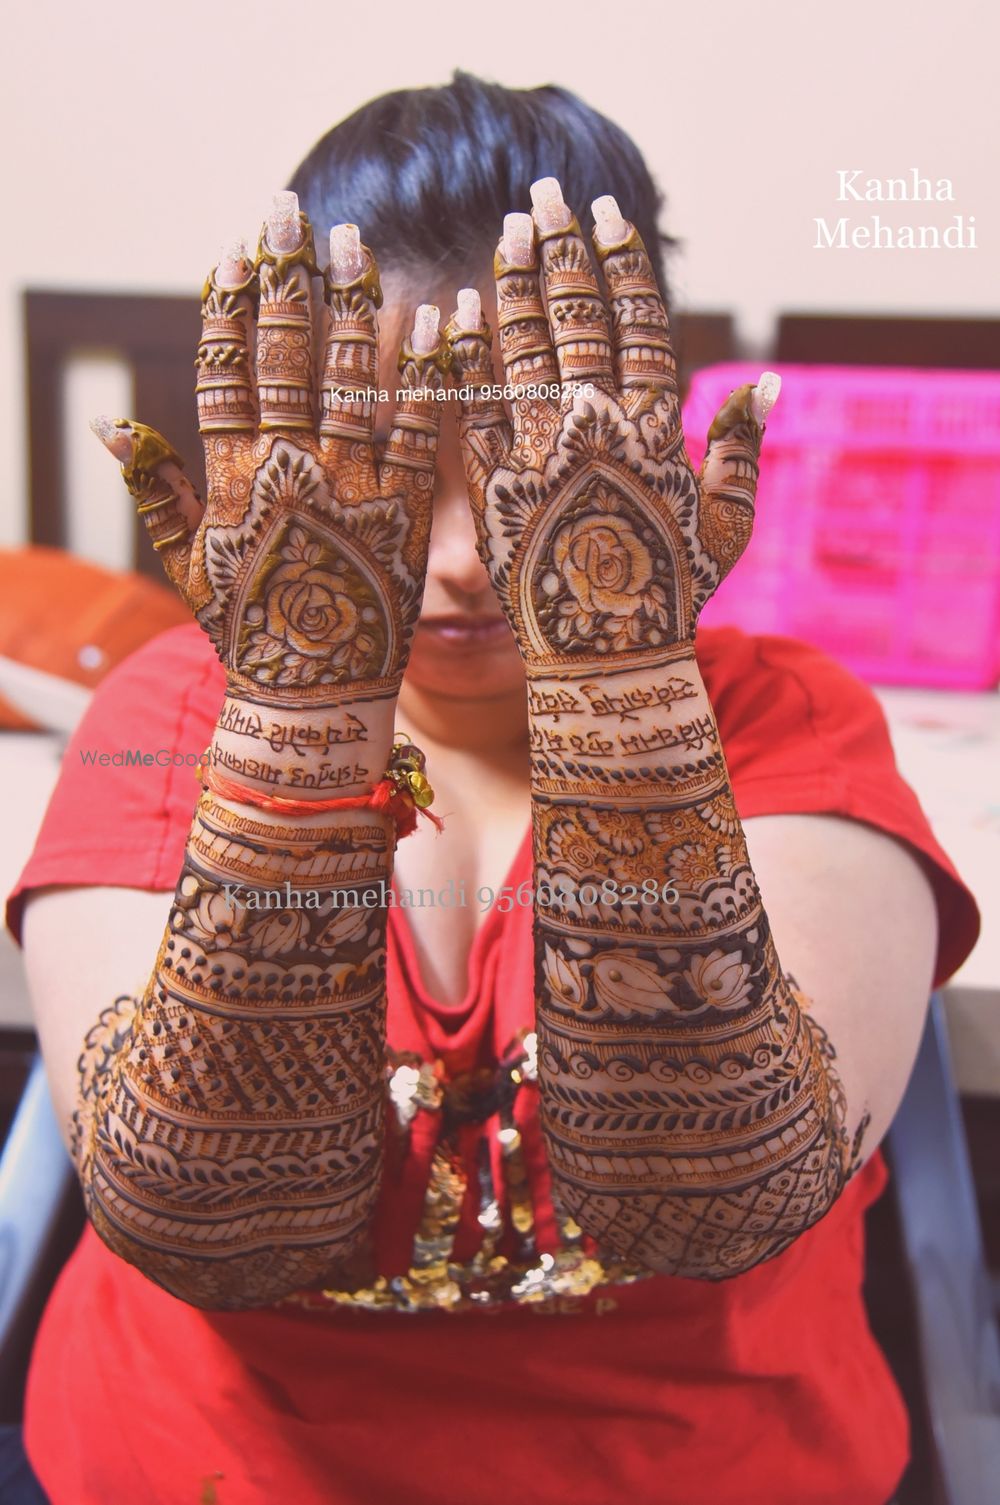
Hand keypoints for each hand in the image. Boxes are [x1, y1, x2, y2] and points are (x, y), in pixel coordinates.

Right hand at [93, 194, 448, 701]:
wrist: (316, 706)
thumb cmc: (249, 638)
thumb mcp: (189, 567)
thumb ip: (156, 491)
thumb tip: (109, 425)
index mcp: (234, 480)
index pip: (227, 373)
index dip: (230, 309)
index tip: (236, 251)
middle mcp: (289, 473)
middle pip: (287, 359)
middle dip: (286, 281)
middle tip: (290, 210)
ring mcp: (350, 491)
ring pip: (350, 380)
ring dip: (352, 305)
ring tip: (354, 242)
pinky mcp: (406, 515)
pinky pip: (417, 432)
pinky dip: (427, 373)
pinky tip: (437, 314)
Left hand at [445, 179, 778, 664]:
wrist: (606, 667)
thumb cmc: (674, 601)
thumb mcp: (726, 527)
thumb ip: (738, 449)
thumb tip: (762, 382)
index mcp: (655, 430)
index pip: (638, 325)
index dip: (622, 266)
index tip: (607, 214)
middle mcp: (598, 430)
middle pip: (578, 322)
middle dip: (563, 252)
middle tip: (545, 196)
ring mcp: (541, 455)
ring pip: (526, 352)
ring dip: (516, 285)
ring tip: (507, 233)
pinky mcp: (494, 489)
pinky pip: (474, 411)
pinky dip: (462, 359)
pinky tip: (451, 312)